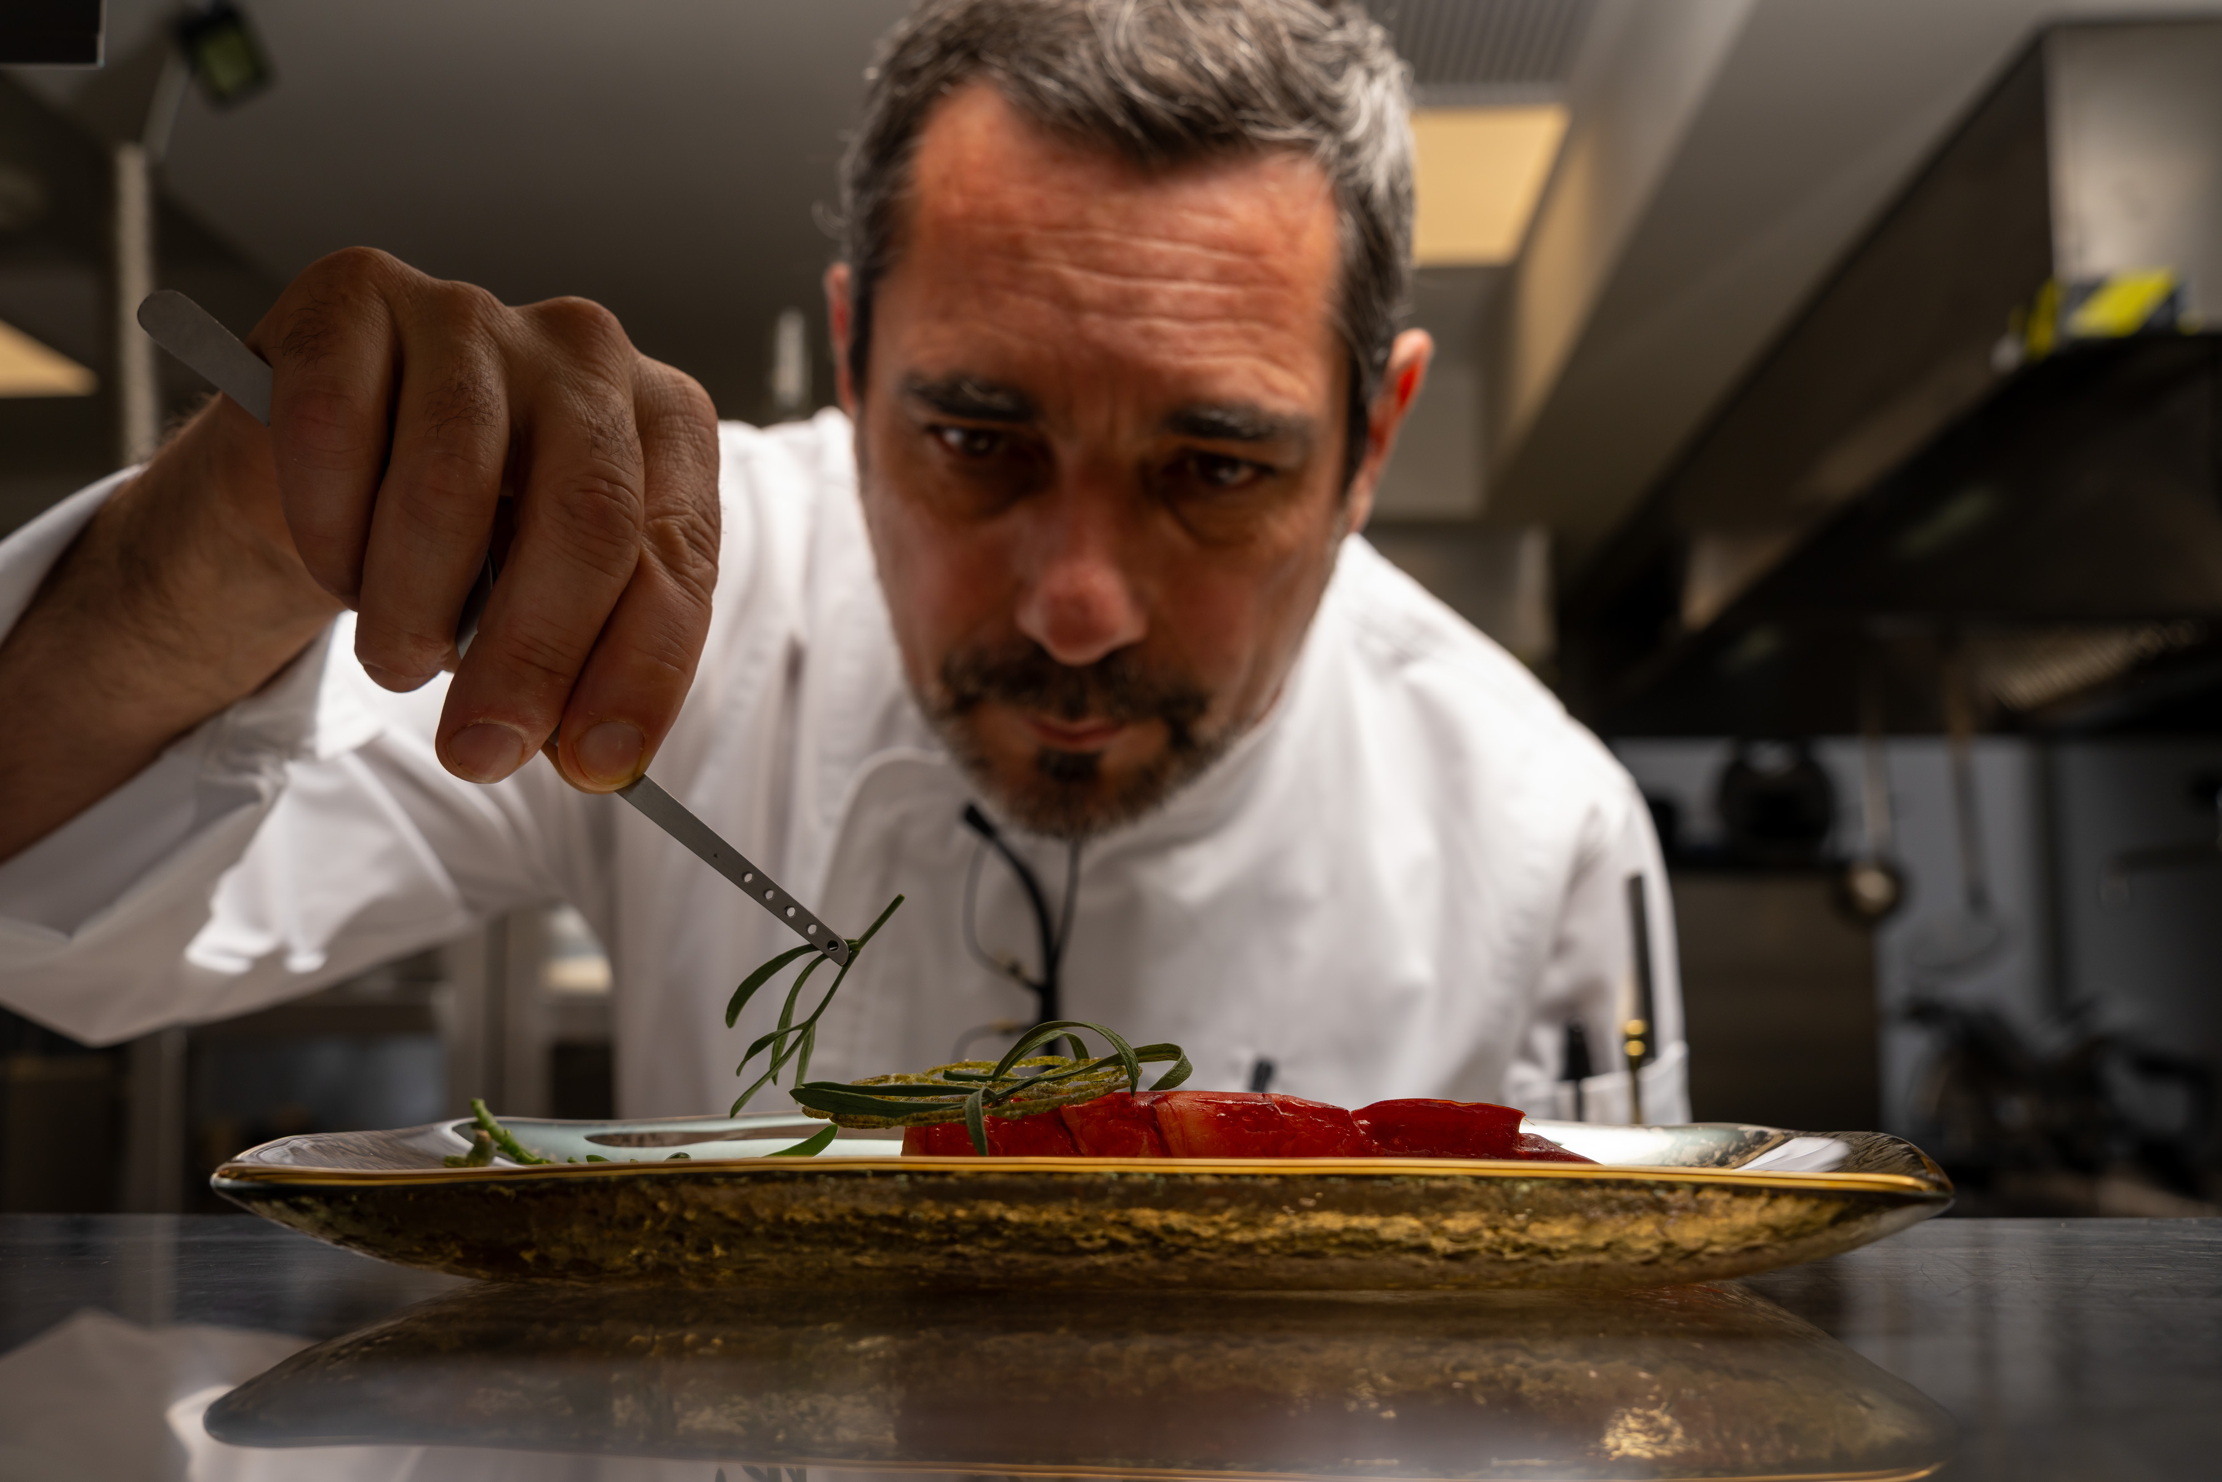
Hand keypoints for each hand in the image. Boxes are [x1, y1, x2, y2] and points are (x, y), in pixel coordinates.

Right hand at [254, 247, 720, 789]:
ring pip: (452, 486)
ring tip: (396, 656)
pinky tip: (336, 558)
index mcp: (668, 426)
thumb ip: (583, 668)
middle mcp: (589, 352)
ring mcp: (474, 313)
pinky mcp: (358, 295)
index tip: (598, 764)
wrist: (327, 469)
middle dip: (533, 658)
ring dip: (413, 609)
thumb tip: (596, 757)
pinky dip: (329, 532)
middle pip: (587, 519)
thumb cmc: (464, 540)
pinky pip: (337, 434)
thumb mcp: (542, 608)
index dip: (641, 669)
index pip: (677, 556)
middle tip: (480, 748)